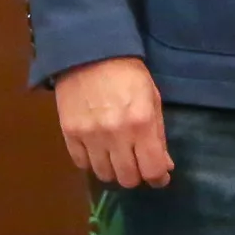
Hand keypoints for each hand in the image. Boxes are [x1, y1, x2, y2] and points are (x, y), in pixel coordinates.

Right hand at [54, 56, 171, 188]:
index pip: (152, 169)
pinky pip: (81, 164)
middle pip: (127, 178)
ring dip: (114, 171)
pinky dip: (92, 163)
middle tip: (138, 165)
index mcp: (142, 124)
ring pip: (103, 175)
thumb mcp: (152, 100)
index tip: (159, 177)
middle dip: (137, 176)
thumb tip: (165, 166)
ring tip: (118, 158)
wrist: (90, 56)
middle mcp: (115, 135)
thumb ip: (159, 135)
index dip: (158, 178)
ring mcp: (90, 136)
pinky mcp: (69, 134)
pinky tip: (99, 151)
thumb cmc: (129, 76)